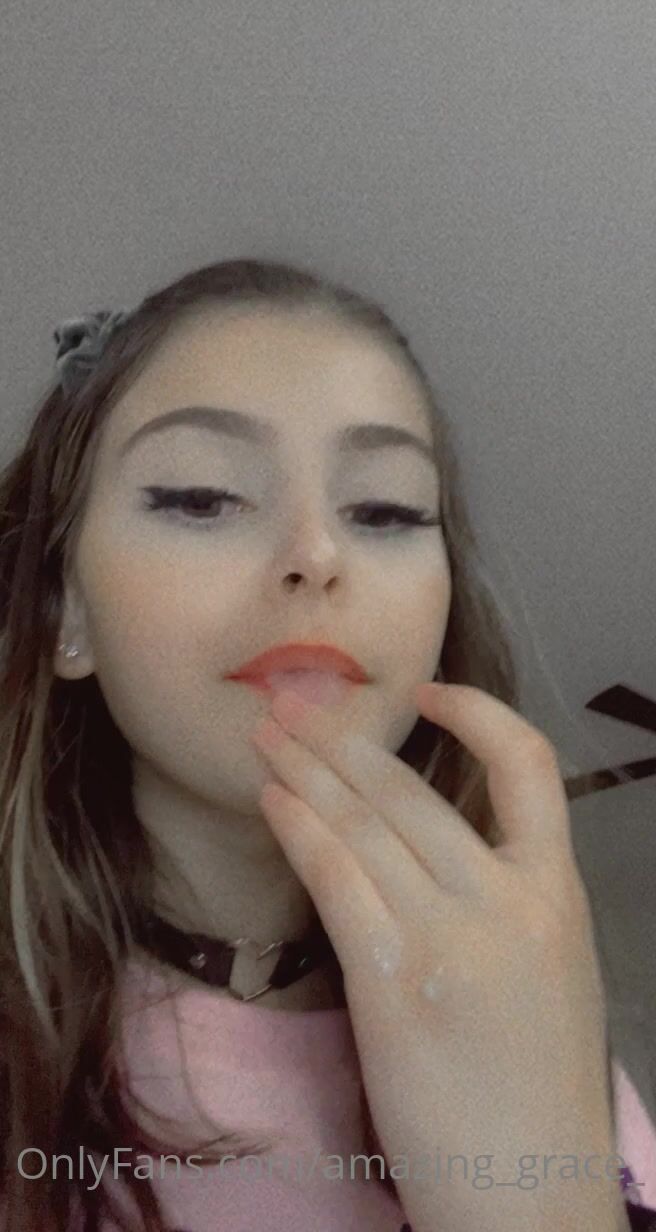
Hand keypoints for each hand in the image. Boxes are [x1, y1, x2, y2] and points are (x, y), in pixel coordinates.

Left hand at [251, 683, 623, 1231]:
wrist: (531, 1192)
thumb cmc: (536, 1088)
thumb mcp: (548, 971)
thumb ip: (502, 899)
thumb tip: (423, 840)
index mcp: (557, 894)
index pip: (530, 765)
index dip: (476, 713)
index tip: (425, 692)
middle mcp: (506, 901)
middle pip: (411, 790)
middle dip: (341, 738)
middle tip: (292, 703)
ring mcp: (448, 937)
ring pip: (363, 822)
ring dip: (304, 771)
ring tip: (266, 737)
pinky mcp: (392, 980)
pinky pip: (336, 877)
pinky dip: (298, 829)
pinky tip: (272, 803)